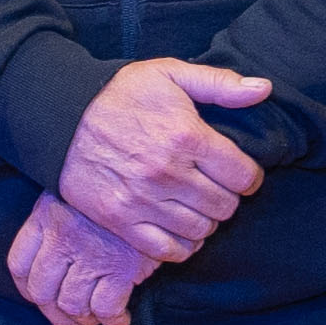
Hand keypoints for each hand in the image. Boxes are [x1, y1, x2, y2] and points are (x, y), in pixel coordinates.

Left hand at [5, 191, 146, 324]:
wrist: (149, 183)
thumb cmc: (112, 190)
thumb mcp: (72, 192)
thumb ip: (54, 222)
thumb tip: (48, 264)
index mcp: (46, 217)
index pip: (19, 265)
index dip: (27, 290)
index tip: (38, 297)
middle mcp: (62, 238)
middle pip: (42, 292)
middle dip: (54, 313)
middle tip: (68, 318)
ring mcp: (90, 254)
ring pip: (72, 305)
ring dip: (81, 320)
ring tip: (92, 320)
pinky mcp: (122, 268)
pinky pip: (106, 308)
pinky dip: (113, 320)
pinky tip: (120, 317)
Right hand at [58, 58, 269, 260]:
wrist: (61, 117)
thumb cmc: (120, 95)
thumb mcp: (169, 74)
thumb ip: (219, 83)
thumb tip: (263, 89)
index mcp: (186, 136)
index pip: (243, 176)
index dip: (248, 176)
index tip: (237, 172)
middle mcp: (167, 173)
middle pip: (225, 207)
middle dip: (227, 198)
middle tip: (214, 188)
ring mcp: (142, 201)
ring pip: (200, 230)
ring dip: (205, 221)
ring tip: (195, 205)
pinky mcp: (120, 221)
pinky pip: (167, 251)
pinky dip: (181, 245)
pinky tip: (178, 228)